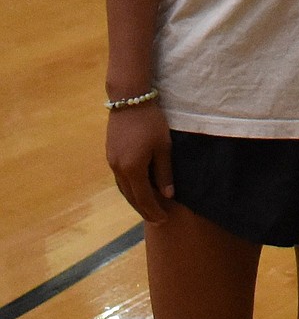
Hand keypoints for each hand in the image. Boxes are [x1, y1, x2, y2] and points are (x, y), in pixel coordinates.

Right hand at [106, 103, 174, 222]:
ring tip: (148, 208)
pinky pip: (120, 179)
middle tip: (157, 219)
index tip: (164, 219)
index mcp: (133, 169)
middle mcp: (118, 169)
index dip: (154, 211)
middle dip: (144, 210)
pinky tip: (137, 189)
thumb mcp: (163, 147)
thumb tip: (167, 195)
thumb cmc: (151, 122)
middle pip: (131, 197)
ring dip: (135, 200)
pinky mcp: (110, 154)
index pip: (144, 198)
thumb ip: (164, 173)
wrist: (129, 99)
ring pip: (123, 189)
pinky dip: (129, 188)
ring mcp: (112, 162)